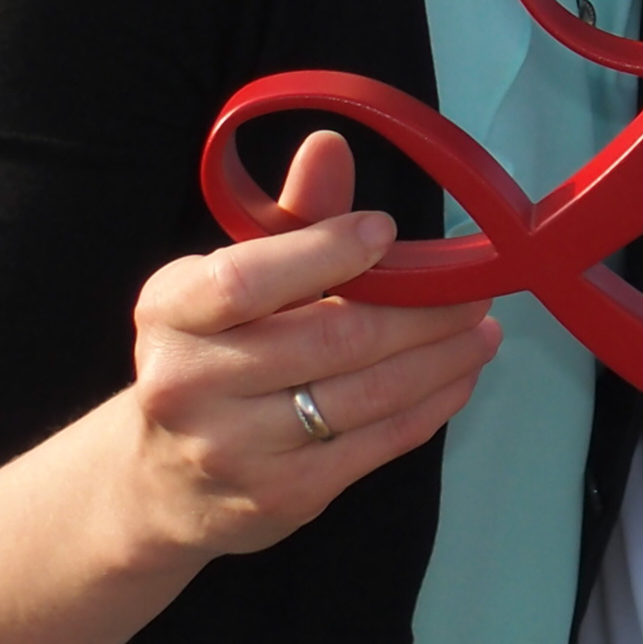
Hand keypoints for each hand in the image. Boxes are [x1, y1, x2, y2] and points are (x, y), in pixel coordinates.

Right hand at [122, 128, 500, 558]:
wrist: (161, 480)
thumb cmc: (212, 354)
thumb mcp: (229, 280)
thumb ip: (288, 219)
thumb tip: (331, 145)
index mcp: (170, 312)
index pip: (246, 279)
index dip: (324, 251)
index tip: (387, 230)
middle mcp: (186, 384)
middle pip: (328, 340)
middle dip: (420, 313)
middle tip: (477, 292)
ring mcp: (231, 449)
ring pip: (363, 396)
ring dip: (440, 359)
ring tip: (482, 332)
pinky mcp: (278, 498)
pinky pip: (373, 445)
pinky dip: (428, 407)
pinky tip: (457, 377)